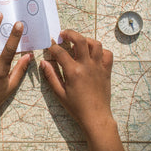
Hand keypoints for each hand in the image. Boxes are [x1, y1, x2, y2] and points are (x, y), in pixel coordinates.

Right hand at [40, 29, 128, 150]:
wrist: (96, 117)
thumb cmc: (76, 107)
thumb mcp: (59, 93)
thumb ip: (51, 76)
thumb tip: (43, 62)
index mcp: (73, 72)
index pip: (61, 52)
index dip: (53, 46)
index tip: (50, 44)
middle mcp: (87, 66)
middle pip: (80, 40)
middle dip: (70, 33)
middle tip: (63, 34)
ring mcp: (98, 67)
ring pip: (96, 44)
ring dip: (86, 40)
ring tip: (79, 43)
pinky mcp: (107, 70)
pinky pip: (107, 54)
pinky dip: (101, 51)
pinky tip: (93, 55)